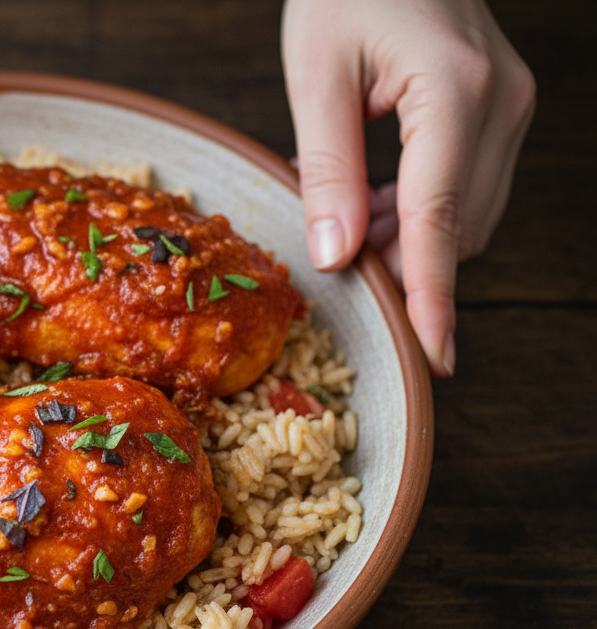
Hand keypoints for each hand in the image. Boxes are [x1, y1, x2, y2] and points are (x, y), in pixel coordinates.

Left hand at [281, 0, 533, 375]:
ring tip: (342, 215)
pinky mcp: (500, 106)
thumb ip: (327, 169)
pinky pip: (465, 186)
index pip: (441, 220)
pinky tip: (368, 198)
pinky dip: (417, 208)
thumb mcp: (315, 74)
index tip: (436, 356)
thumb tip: (336, 255)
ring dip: (406, 237)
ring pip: (465, 213)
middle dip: (400, 263)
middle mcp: (501, 102)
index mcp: (456, 91)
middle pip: (457, 226)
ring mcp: (510, 104)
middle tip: (332, 262)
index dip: (433, 296)